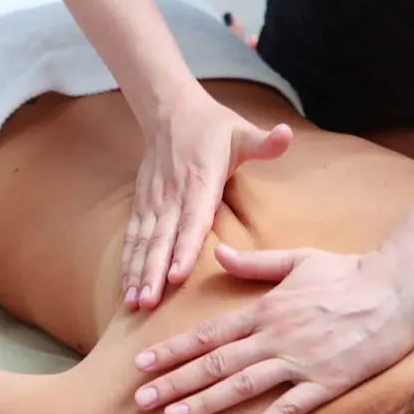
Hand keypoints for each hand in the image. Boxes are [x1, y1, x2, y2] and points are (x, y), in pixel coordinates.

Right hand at [122, 89, 292, 310]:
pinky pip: (134, 237)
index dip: (184, 248)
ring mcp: (154, 200)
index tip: (177, 276)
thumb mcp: (242, 131)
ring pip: (144, 241)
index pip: (192, 219)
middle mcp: (173, 193)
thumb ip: (264, 141)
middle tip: (149, 303)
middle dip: (154, 272)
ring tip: (135, 303)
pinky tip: (127, 288)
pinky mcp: (143, 204)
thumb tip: (286, 135)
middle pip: (162, 238)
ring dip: (138, 273)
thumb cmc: (213, 126)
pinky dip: (129, 262)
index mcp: (200, 180)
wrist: (170, 110)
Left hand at [132, 246, 413, 413]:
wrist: (399, 287)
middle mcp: (276, 336)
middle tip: (140, 400)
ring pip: (242, 386)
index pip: (209, 333)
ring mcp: (301, 361)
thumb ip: (256, 263)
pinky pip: (288, 410)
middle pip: (215, 363)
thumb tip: (219, 254)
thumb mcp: (299, 260)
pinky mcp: (328, 382)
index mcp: (266, 309)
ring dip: (204, 403)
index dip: (172, 350)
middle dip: (174, 382)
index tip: (142, 363)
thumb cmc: (350, 272)